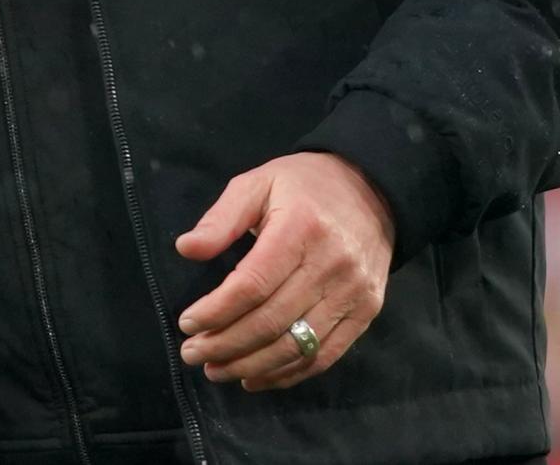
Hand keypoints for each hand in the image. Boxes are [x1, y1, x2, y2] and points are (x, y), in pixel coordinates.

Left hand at [172, 153, 393, 392]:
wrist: (374, 190)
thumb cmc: (306, 186)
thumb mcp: (259, 183)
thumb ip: (222, 217)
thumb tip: (186, 249)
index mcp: (301, 227)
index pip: (252, 285)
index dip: (216, 311)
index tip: (187, 323)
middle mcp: (331, 264)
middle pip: (271, 321)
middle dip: (225, 344)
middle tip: (193, 353)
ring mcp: (353, 292)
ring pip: (295, 346)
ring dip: (250, 366)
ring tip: (217, 369)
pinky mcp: (366, 312)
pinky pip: (323, 356)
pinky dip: (286, 374)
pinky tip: (255, 376)